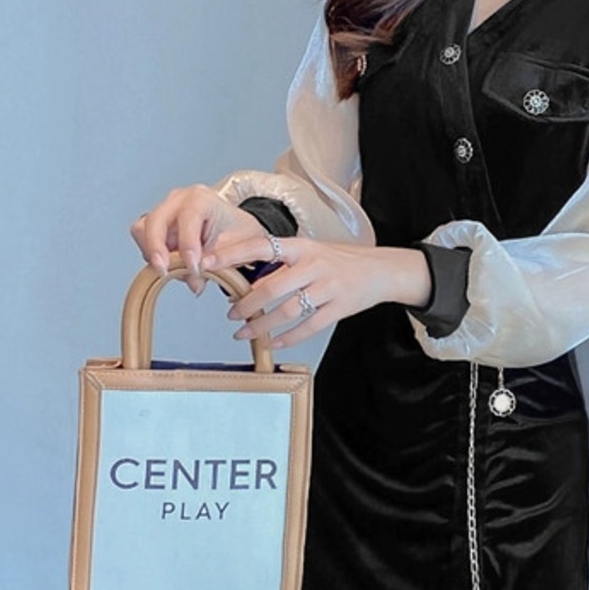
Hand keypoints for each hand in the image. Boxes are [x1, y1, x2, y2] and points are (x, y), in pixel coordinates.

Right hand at [130, 183, 268, 294]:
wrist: (239, 230)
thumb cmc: (239, 232)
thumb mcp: (240, 248)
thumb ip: (218, 263)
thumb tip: (195, 282)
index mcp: (201, 199)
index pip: (188, 217)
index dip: (187, 244)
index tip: (193, 266)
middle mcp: (179, 201)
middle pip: (154, 221)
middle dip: (156, 249)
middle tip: (165, 271)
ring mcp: (165, 212)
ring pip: (142, 230)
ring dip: (154, 253)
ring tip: (174, 270)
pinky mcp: (157, 227)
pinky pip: (144, 241)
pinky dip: (153, 256)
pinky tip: (171, 266)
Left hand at [202, 233, 431, 347]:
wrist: (380, 270)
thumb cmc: (339, 260)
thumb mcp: (310, 250)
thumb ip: (282, 261)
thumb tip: (244, 275)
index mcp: (301, 246)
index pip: (260, 246)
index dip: (232, 254)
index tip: (208, 262)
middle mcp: (313, 265)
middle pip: (271, 288)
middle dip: (246, 305)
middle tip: (230, 315)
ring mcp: (327, 287)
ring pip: (287, 312)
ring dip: (262, 326)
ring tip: (245, 333)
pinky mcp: (339, 308)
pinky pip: (308, 327)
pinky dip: (287, 338)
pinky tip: (274, 343)